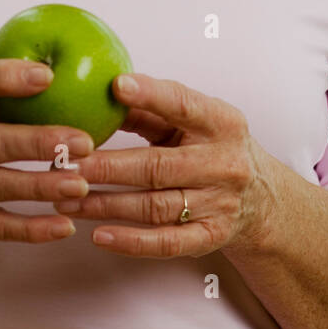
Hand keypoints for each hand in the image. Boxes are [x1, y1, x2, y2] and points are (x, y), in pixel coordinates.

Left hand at [52, 73, 276, 257]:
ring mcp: (219, 203)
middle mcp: (223, 163)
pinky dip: (131, 242)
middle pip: (157, 165)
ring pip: (154, 206)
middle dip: (106, 166)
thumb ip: (151, 110)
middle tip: (65, 164)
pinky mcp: (211, 237)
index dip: (151, 94)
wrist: (261, 197)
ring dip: (105, 204)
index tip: (116, 86)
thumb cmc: (214, 147)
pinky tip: (98, 235)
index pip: (184, 105)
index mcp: (221, 122)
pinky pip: (167, 242)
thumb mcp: (193, 122)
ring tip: (65, 199)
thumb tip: (102, 95)